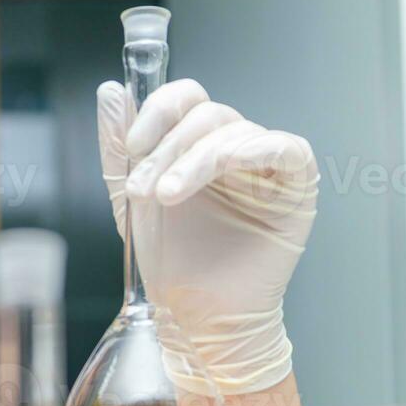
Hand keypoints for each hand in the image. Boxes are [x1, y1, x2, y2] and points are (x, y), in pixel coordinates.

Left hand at [97, 79, 318, 394]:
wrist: (194, 315)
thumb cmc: (171, 260)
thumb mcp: (131, 199)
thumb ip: (119, 148)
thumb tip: (109, 91)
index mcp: (196, 145)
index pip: (186, 99)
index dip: (159, 110)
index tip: (133, 144)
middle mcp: (233, 148)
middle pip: (207, 115)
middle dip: (168, 149)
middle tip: (143, 190)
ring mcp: (266, 165)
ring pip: (236, 133)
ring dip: (195, 160)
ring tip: (166, 197)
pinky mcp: (296, 187)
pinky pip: (287, 149)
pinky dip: (255, 149)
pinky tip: (226, 166)